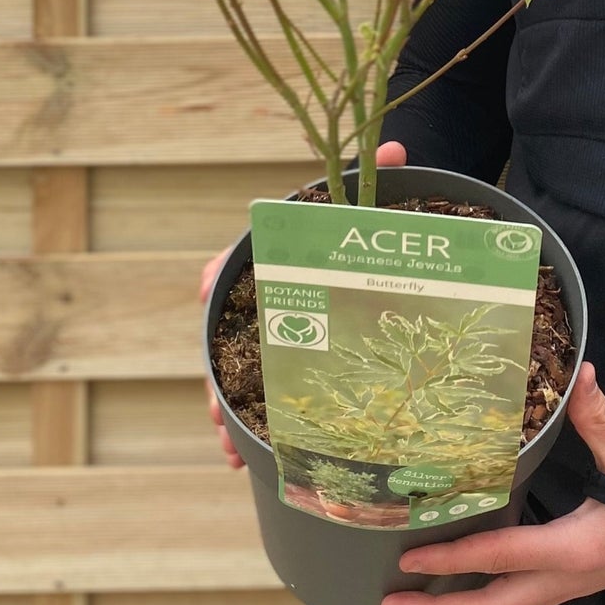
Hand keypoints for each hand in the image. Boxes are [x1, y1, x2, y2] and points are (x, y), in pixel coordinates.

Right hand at [202, 141, 409, 468]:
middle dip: (215, 371)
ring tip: (229, 445)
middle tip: (216, 406)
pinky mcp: (287, 368)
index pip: (231, 261)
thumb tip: (395, 147)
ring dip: (225, 409)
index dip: (216, 274)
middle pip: (224, 332)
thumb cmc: (361, 233)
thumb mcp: (369, 209)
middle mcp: (264, 298)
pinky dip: (246, 428)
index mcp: (275, 258)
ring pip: (234, 373)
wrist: (373, 254)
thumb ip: (378, 177)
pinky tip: (243, 458)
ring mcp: (273, 337)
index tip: (208, 286)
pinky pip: (256, 398)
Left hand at [381, 362, 604, 604]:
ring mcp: (566, 587)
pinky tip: (463, 596)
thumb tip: (582, 373)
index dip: (455, 558)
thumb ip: (598, 415)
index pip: (503, 555)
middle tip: (392, 603)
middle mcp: (563, 579)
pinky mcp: (569, 583)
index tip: (411, 558)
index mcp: (572, 547)